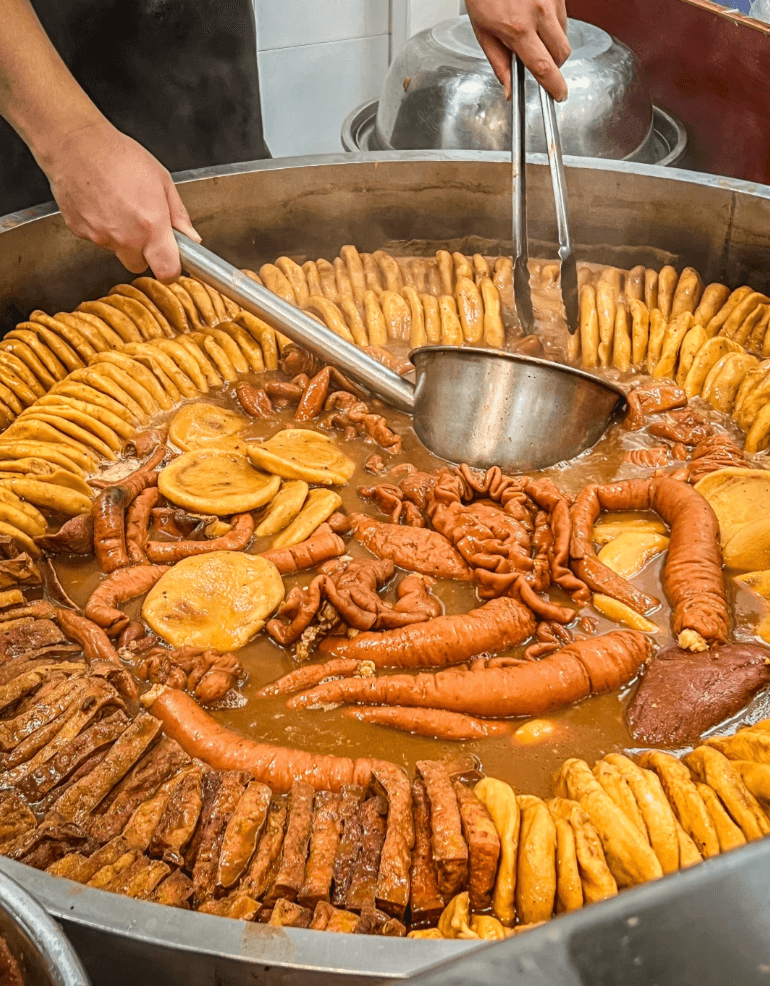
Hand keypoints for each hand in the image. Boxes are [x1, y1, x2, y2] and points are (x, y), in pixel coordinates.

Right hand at [40, 120, 200, 281]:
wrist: (76, 144)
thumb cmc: (119, 156)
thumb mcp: (162, 181)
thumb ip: (179, 215)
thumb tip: (191, 238)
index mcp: (151, 226)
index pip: (166, 271)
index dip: (170, 270)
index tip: (171, 261)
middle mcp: (126, 237)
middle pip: (139, 264)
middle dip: (143, 252)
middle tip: (142, 224)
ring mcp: (100, 236)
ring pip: (116, 250)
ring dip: (120, 237)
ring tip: (118, 205)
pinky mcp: (80, 231)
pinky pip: (96, 238)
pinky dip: (100, 227)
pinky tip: (101, 203)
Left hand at [466, 0, 570, 101]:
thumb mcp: (483, 32)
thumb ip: (499, 63)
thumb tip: (509, 90)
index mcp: (518, 29)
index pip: (544, 67)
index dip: (554, 86)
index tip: (559, 95)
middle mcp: (539, 13)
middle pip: (562, 54)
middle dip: (554, 65)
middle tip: (539, 62)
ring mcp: (551, 0)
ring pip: (564, 35)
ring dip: (553, 42)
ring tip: (532, 31)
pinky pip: (563, 16)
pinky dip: (553, 24)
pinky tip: (535, 15)